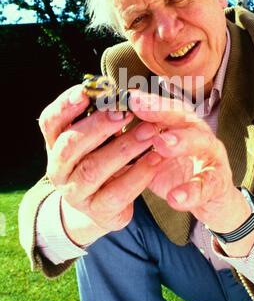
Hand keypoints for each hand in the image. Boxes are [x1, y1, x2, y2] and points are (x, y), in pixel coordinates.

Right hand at [38, 85, 163, 245]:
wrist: (104, 205)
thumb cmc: (102, 158)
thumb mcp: (98, 137)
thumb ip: (104, 115)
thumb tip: (126, 89)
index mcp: (56, 144)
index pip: (50, 122)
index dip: (65, 106)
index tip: (85, 91)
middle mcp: (58, 169)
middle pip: (69, 146)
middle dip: (97, 126)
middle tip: (124, 112)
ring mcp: (75, 193)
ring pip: (93, 170)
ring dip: (123, 148)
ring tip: (149, 132)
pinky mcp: (97, 211)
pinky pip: (116, 193)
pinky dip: (138, 174)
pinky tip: (156, 159)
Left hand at [129, 91, 253, 255]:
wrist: (209, 198)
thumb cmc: (176, 170)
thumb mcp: (152, 153)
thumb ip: (133, 141)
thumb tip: (100, 129)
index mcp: (179, 123)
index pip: (161, 106)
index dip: (143, 100)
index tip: (122, 95)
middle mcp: (197, 132)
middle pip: (181, 115)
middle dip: (159, 110)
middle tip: (138, 106)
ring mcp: (211, 154)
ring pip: (200, 142)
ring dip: (180, 141)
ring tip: (160, 144)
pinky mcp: (218, 181)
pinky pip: (207, 184)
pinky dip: (192, 191)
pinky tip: (175, 197)